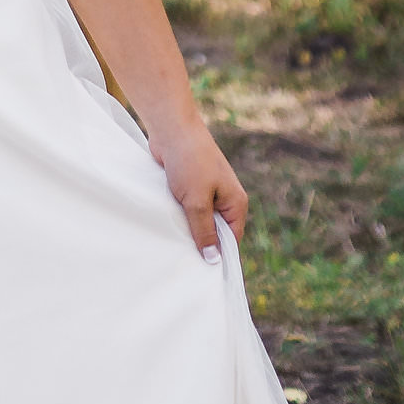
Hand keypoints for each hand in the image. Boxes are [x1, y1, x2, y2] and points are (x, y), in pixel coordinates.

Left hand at [147, 108, 249, 257]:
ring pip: (200, 222)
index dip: (219, 257)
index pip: (232, 240)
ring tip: (174, 250)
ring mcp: (208, 192)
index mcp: (236, 202)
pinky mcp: (191, 187)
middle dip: (202, 245)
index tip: (202, 275)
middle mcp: (225, 199)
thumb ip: (204, 231)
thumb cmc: (189, 161)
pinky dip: (180, 218)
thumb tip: (213, 261)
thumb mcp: (197, 201)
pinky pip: (188, 211)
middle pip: (216, 233)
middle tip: (184, 266)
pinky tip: (168, 230)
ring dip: (188, 231)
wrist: (172, 128)